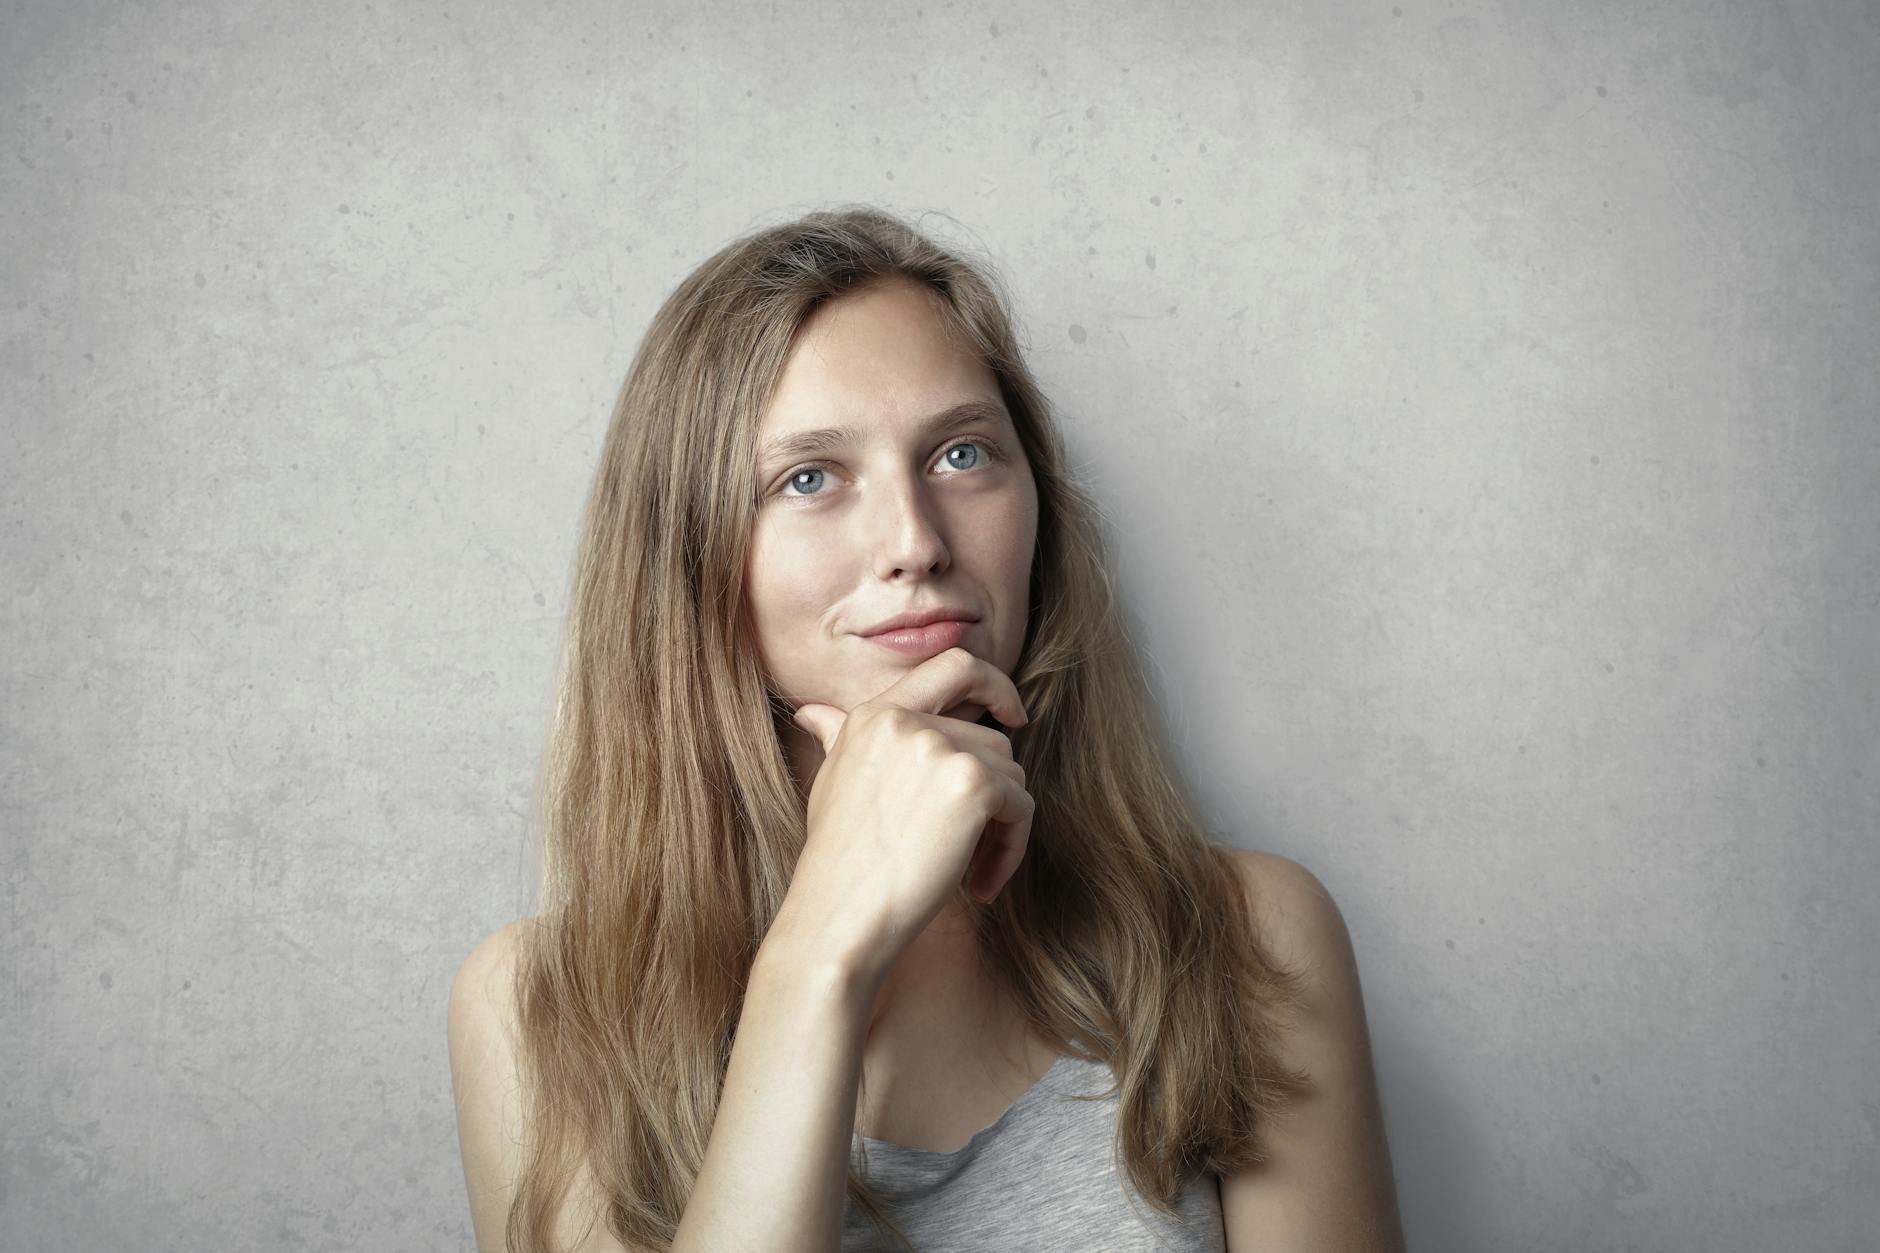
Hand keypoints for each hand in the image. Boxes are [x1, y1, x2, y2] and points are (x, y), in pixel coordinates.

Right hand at [780, 648, 1032, 984]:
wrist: (837, 917)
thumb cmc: (836, 862)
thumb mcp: (832, 784)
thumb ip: (838, 738)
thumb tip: (812, 713)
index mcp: (875, 713)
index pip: (954, 664)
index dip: (994, 683)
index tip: (1012, 716)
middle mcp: (907, 720)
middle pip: (993, 740)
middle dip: (994, 795)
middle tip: (973, 846)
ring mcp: (941, 747)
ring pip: (1011, 775)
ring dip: (1002, 828)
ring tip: (968, 871)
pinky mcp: (973, 784)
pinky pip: (1021, 808)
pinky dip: (1012, 849)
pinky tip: (980, 885)